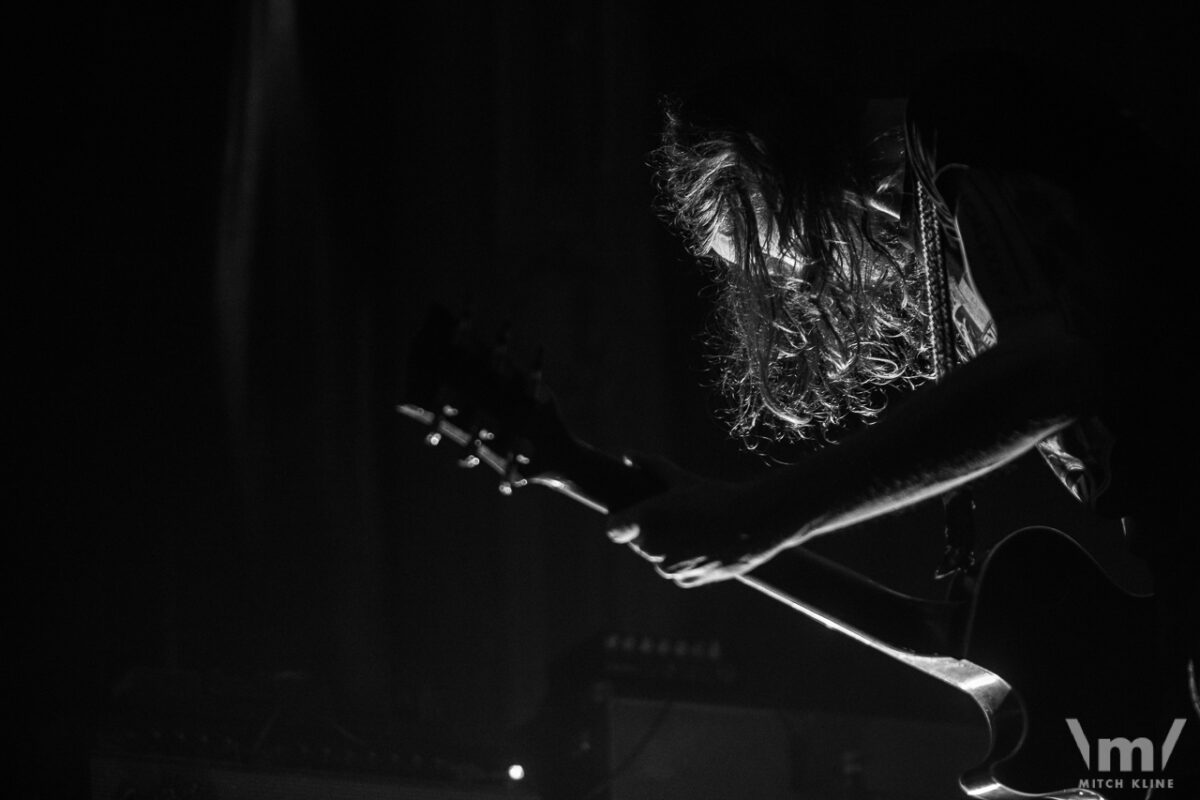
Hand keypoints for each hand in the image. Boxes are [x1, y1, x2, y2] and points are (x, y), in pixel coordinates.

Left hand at [606, 454, 782, 586]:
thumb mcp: (681, 478)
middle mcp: (652, 548)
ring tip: (693, 530)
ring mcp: (669, 568)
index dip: (620, 521)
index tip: (627, 517)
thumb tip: (627, 454)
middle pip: (639, 542)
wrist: (755, 523)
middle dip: (650, 531)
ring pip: (659, 559)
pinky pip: (677, 573)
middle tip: (675, 517)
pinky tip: (703, 546)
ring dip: (667, 548)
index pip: (614, 528)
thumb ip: (650, 465)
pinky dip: (685, 563)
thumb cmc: (716, 497)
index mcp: (646, 521)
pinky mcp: (687, 581)